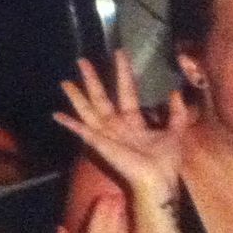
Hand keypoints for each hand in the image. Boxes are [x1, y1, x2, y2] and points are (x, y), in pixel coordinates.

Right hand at [54, 52, 188, 208]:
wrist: (158, 180)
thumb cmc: (166, 161)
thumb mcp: (176, 132)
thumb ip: (176, 113)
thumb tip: (174, 92)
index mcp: (133, 122)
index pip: (126, 91)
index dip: (123, 72)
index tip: (119, 53)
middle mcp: (116, 125)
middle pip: (101, 97)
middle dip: (92, 79)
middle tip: (82, 60)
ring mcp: (106, 134)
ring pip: (88, 110)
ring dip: (76, 96)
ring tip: (65, 82)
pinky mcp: (99, 143)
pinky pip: (82, 130)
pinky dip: (69, 123)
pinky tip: (56, 114)